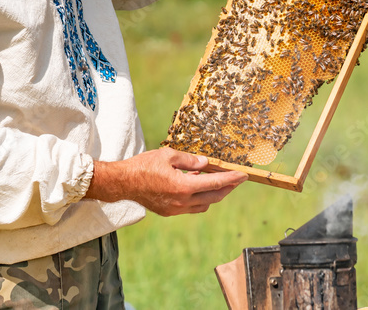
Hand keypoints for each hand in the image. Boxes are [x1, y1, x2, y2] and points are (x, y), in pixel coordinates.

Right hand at [85, 148, 246, 215]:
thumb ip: (190, 160)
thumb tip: (205, 163)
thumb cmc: (144, 165)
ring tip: (217, 180)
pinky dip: (199, 198)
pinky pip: (191, 207)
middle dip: (228, 188)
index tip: (243, 175)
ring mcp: (176, 209)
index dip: (232, 179)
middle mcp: (182, 201)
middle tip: (237, 179)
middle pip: (214, 197)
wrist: (123, 183)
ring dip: (213, 194)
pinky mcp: (169, 212)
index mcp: (184, 186)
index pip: (215, 183)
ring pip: (204, 205)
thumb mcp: (168, 155)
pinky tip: (197, 185)